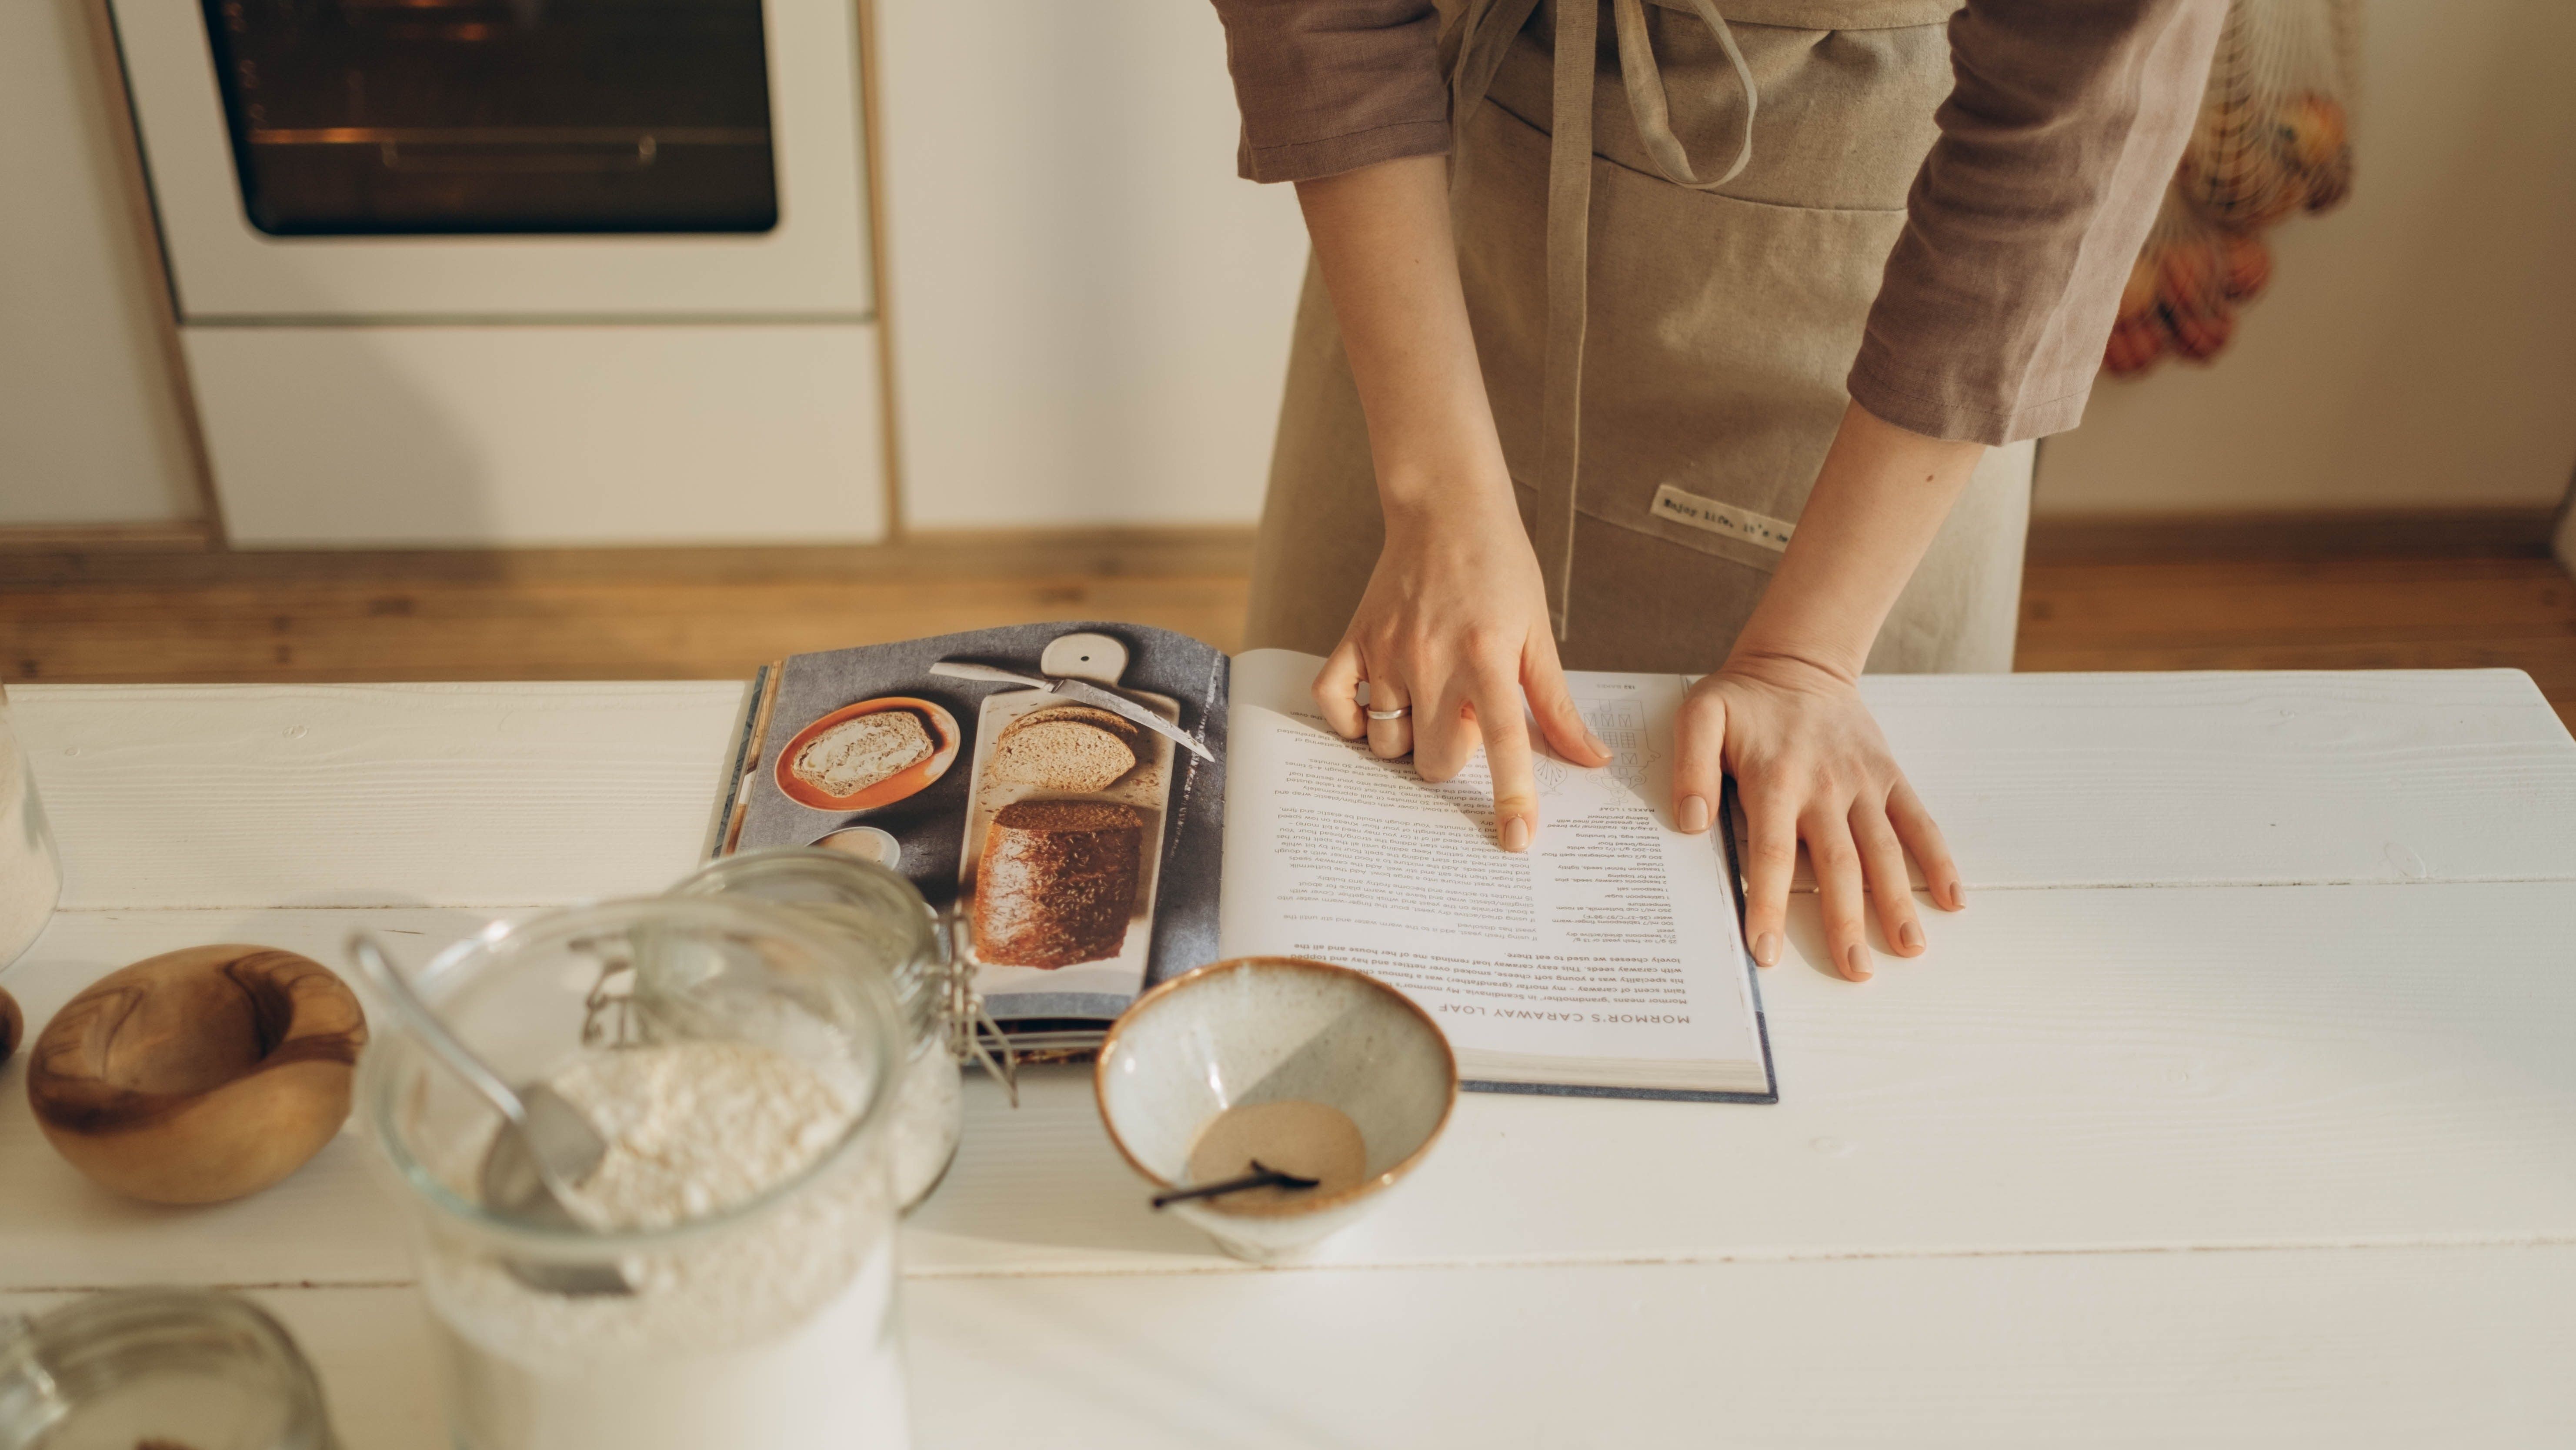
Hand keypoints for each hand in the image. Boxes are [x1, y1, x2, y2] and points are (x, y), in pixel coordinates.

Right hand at [1312, 490, 1612, 850]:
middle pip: (1436, 761)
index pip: (1503, 744)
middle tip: (1466, 724)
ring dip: (1409, 741)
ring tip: (1427, 707)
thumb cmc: (1501, 570)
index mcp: (1487, 659)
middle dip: (1454, 761)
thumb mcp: (1538, 635)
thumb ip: (1558, 704)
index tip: (1515, 840)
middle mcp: (1433, 661)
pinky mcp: (1353, 640)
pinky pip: (1333, 704)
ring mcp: (1386, 652)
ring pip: (1388, 744)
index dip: (1512, 797)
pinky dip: (1350, 721)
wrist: (1447, 510)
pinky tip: (1376, 709)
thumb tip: (1590, 761)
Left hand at [1672, 650, 1962, 981]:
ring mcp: (1862, 784)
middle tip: (1854, 971)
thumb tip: (1691, 821)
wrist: (1799, 661)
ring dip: (1897, 902)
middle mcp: (1825, 787)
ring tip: (1909, 949)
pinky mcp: (1889, 777)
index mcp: (1776, 779)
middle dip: (1845, 920)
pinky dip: (1939, 860)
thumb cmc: (1744, 700)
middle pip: (1838, 864)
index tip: (1766, 951)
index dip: (1769, 904)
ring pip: (1883, 851)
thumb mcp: (1701, 717)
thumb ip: (1692, 766)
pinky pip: (1918, 822)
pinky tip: (1951, 900)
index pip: (1773, 853)